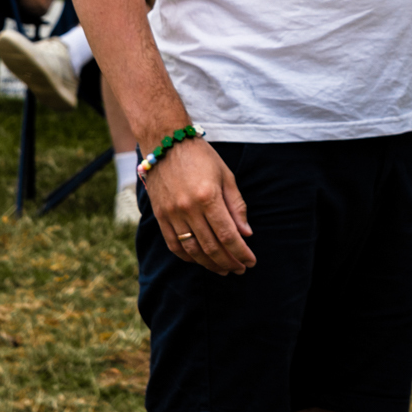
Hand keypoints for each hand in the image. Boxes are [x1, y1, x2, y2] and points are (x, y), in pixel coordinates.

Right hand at [143, 139, 255, 274]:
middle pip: (211, 247)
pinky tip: (200, 260)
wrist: (165, 142)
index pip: (228, 235)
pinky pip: (173, 244)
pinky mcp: (160, 216)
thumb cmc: (201, 156)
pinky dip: (188, 257)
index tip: (251, 261)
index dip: (241, 252)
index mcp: (208, 197)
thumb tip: (246, 233)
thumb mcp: (226, 175)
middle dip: (229, 262)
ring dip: (210, 264)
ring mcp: (172, 214)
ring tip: (223, 269)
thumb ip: (236, 205)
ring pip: (192, 250)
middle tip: (240, 269)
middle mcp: (189, 209)